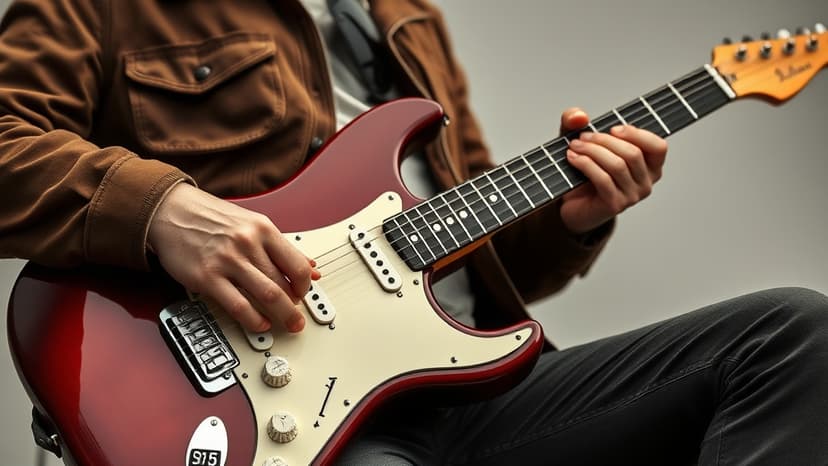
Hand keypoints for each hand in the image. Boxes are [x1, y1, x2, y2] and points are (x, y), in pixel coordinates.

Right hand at [147, 183, 319, 332]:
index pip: (297, 264)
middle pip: (284, 284)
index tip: (303, 294)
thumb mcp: (252, 224)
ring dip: (281, 315)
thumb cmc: (211, 219)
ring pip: (267, 296)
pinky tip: (259, 323)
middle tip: (297, 318)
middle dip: (295, 307)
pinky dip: (254, 320)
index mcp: (263, 229)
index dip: (305, 286)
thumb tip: (311, 267)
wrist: (171, 210)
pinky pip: (238, 306)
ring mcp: (227, 261)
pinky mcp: (207, 277)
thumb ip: (281, 248)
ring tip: (285, 323)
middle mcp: (248, 243)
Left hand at [558, 107, 667, 233]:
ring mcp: (632, 196)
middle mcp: (645, 183)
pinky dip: (586, 165)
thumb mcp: (582, 141)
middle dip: (604, 140)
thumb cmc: (584, 173)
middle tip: (582, 137)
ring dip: (592, 151)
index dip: (637, 134)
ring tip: (574, 146)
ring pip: (617, 165)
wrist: (572, 206)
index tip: (612, 129)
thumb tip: (579, 116)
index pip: (658, 147)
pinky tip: (572, 159)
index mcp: (649, 166)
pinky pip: (603, 179)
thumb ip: (576, 122)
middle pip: (633, 153)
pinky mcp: (614, 205)